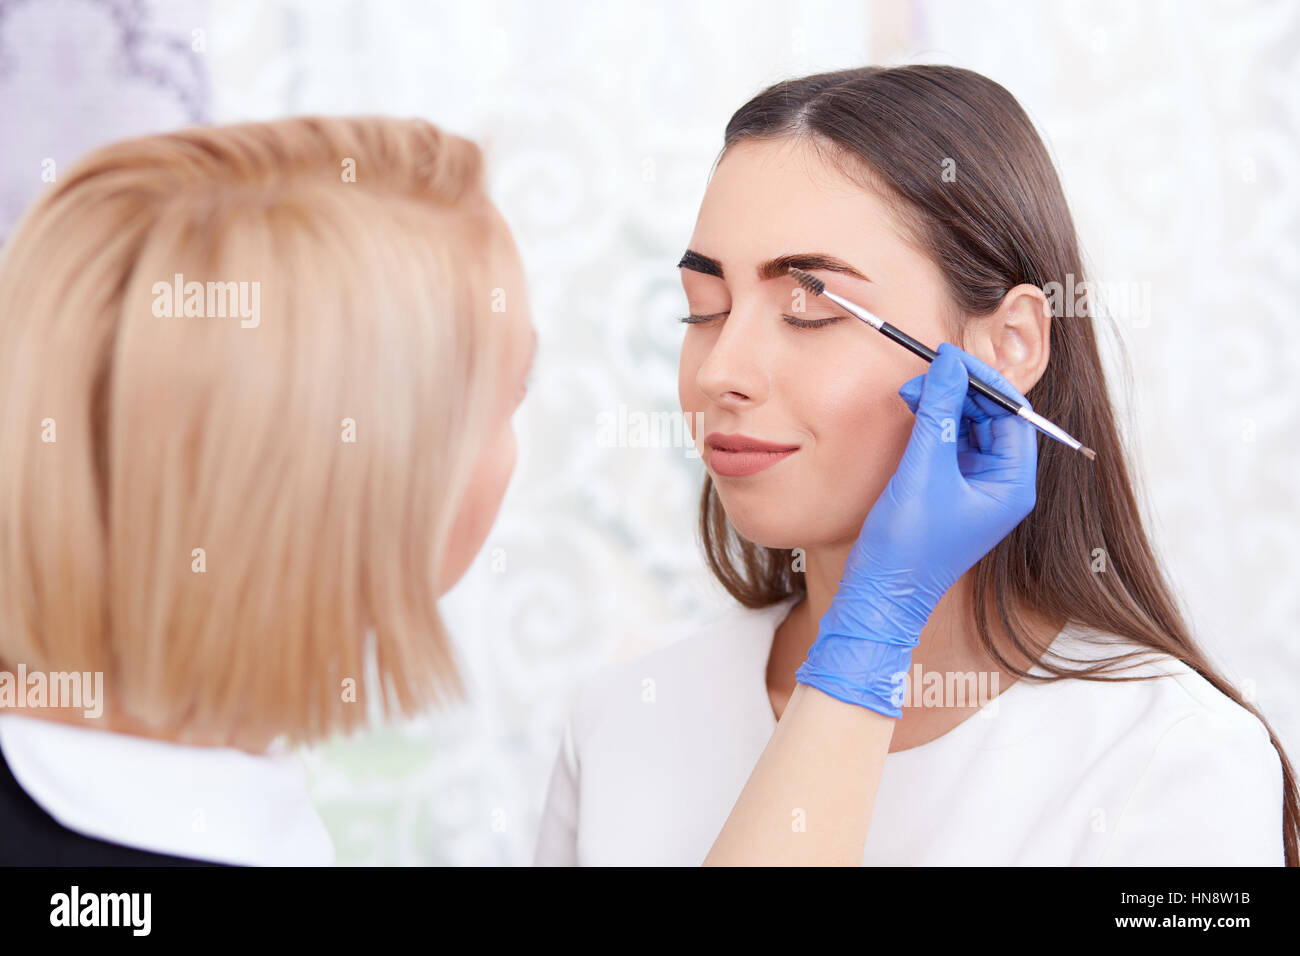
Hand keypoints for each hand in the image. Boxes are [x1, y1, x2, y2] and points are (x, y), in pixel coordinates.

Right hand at [794, 342, 1038, 716]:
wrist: (878, 595)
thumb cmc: (908, 546)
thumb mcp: (923, 469)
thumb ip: (938, 411)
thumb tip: (949, 363)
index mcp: (1013, 484)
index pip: (1012, 413)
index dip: (982, 381)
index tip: (949, 358)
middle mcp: (1000, 485)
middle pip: (991, 417)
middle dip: (958, 392)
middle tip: (923, 377)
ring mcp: (975, 489)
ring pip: (967, 428)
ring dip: (942, 406)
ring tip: (910, 395)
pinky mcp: (948, 492)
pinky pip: (948, 445)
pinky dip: (931, 426)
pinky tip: (910, 416)